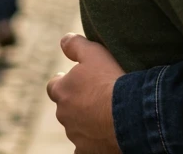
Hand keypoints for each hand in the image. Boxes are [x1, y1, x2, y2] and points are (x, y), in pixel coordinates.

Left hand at [47, 34, 124, 153]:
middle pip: (65, 107)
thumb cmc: (110, 81)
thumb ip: (76, 45)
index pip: (54, 86)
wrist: (129, 113)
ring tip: (107, 113)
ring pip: (76, 127)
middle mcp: (63, 115)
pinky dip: (92, 140)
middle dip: (77, 102)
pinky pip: (85, 147)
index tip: (76, 80)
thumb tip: (63, 40)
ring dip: (86, 120)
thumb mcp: (94, 53)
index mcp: (61, 91)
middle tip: (97, 96)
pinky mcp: (86, 150)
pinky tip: (104, 135)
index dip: (64, 82)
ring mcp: (74, 134)